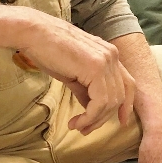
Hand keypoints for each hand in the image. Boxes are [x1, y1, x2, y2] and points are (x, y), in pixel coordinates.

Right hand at [17, 14, 135, 134]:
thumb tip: (91, 108)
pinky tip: (77, 122)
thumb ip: (86, 89)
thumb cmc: (48, 50)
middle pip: (119, 96)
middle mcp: (112, 55)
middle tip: (85, 129)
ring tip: (77, 126)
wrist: (33, 33)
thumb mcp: (73, 73)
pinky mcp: (95, 68)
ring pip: (111, 102)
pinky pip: (100, 102)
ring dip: (95, 120)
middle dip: (103, 118)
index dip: (127, 104)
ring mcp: (106, 61)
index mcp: (109, 54)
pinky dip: (90, 117)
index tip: (121, 121)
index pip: (128, 83)